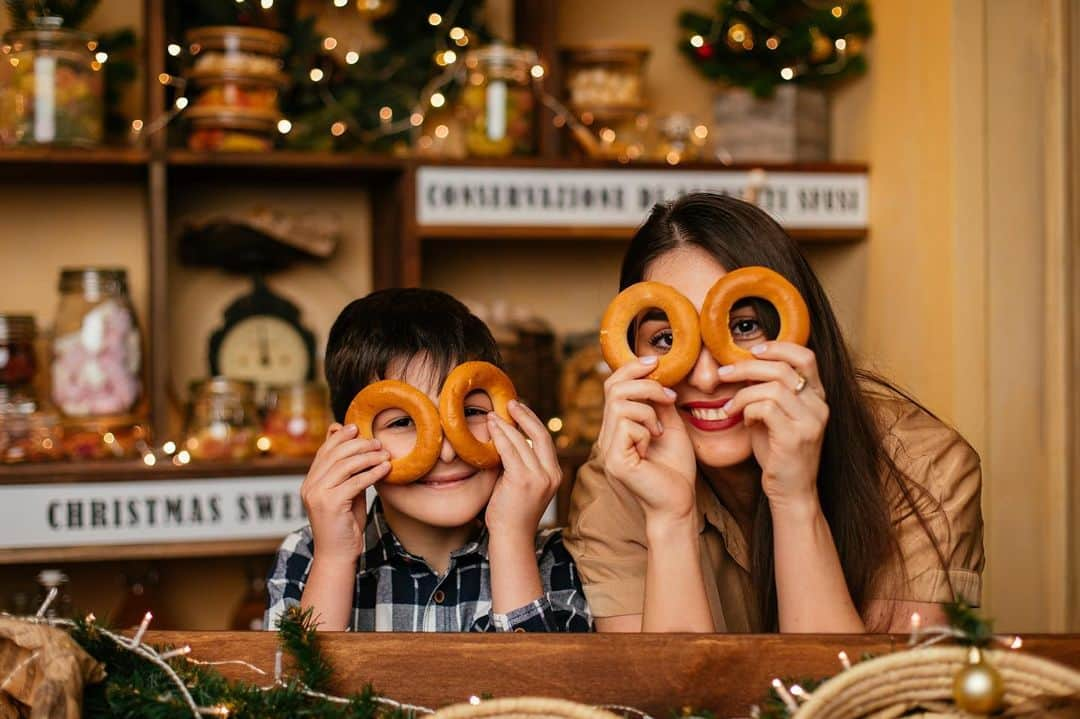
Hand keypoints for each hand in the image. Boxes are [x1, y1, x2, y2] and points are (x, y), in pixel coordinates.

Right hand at [300, 423, 390, 564]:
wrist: (337, 555)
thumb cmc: (344, 524)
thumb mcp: (345, 493)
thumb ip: (348, 473)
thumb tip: (356, 449)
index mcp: (310, 481)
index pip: (325, 451)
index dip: (341, 437)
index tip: (358, 427)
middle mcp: (310, 485)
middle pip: (335, 454)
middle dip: (359, 444)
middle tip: (378, 442)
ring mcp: (318, 494)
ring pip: (346, 465)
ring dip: (369, 456)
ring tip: (385, 454)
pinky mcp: (330, 504)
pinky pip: (356, 482)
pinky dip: (373, 473)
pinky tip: (386, 469)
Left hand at [483, 400, 561, 540]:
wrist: (511, 538)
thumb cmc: (512, 514)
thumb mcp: (521, 485)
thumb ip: (520, 464)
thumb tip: (506, 439)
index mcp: (554, 474)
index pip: (545, 440)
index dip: (532, 422)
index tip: (518, 411)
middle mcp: (551, 474)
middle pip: (539, 434)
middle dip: (524, 415)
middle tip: (509, 403)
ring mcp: (539, 477)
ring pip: (521, 441)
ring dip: (505, 425)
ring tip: (491, 416)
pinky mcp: (523, 480)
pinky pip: (509, 450)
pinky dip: (499, 436)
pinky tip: (490, 428)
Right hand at [597, 357, 697, 525]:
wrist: (679, 504)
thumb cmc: (676, 469)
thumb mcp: (670, 425)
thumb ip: (659, 402)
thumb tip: (656, 372)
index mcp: (618, 427)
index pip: (613, 385)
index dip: (631, 367)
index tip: (655, 360)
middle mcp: (608, 436)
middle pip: (614, 387)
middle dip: (645, 384)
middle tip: (669, 397)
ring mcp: (608, 449)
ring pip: (621, 403)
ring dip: (649, 410)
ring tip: (660, 430)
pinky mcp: (615, 460)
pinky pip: (627, 425)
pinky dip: (647, 429)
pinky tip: (653, 446)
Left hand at [717, 342, 828, 510]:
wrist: (791, 492)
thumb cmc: (778, 454)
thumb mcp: (774, 417)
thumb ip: (766, 392)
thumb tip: (742, 367)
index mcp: (817, 397)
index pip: (806, 356)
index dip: (779, 347)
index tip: (753, 351)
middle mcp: (819, 406)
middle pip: (783, 368)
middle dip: (747, 367)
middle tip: (724, 373)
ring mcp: (810, 422)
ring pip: (773, 387)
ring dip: (743, 393)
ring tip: (730, 406)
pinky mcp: (795, 438)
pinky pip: (766, 408)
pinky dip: (747, 409)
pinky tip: (741, 421)